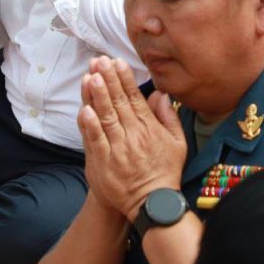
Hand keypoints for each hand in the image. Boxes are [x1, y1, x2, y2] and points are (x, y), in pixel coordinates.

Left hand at [78, 56, 186, 220]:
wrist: (153, 203)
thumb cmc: (165, 171)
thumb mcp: (178, 142)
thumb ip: (168, 117)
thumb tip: (160, 93)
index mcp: (149, 128)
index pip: (134, 98)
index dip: (124, 79)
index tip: (116, 62)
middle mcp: (133, 135)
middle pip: (118, 102)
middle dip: (108, 79)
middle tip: (99, 61)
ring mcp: (118, 149)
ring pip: (106, 117)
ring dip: (98, 96)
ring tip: (91, 76)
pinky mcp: (104, 163)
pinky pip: (96, 141)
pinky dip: (90, 125)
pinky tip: (85, 109)